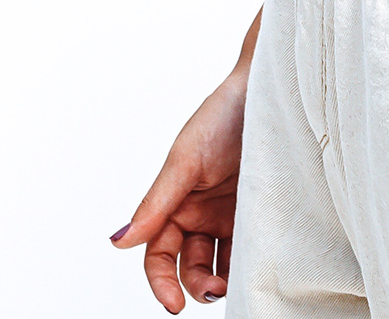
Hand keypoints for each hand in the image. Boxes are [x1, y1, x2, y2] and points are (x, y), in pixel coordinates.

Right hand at [110, 50, 252, 311]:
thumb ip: (156, 203)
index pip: (159, 256)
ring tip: (235, 283)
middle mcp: (201, 213)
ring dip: (223, 280)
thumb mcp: (186, 160)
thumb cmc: (222, 115)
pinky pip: (252, 247)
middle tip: (215, 290)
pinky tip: (256, 267)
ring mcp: (231, 214)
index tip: (174, 304)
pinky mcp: (260, 210)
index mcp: (176, 204)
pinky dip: (250, 263)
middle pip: (190, 266)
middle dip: (198, 285)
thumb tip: (119, 242)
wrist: (270, 90)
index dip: (162, 283)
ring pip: (221, 264)